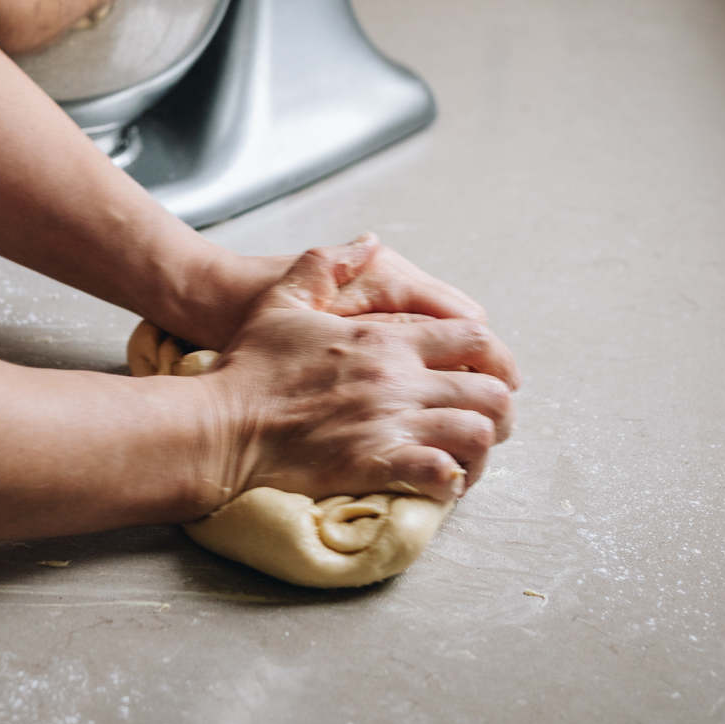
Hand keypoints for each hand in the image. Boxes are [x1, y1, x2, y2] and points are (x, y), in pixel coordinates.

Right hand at [190, 238, 518, 509]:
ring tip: (469, 454)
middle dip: (499, 408)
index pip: (472, 337)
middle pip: (489, 391)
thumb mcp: (285, 297)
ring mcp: (391, 422)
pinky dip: (452, 479)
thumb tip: (368, 242)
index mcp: (385, 338)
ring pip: (476, 433)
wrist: (225, 422)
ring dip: (481, 446)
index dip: (494, 357)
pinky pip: (442, 473)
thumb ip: (328, 263)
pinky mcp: (378, 463)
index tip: (490, 372)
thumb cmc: (252, 364)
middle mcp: (398, 378)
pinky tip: (441, 480)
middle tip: (488, 420)